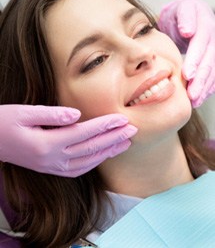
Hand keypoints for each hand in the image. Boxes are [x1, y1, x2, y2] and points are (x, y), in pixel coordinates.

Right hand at [0, 105, 136, 176]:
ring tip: (125, 142)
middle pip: (90, 149)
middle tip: (133, 130)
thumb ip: (52, 114)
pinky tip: (104, 155)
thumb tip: (77, 114)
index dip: (105, 126)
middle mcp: (51, 159)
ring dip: (108, 152)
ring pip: (87, 161)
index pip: (84, 133)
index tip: (122, 119)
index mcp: (46, 143)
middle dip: (113, 138)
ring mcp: (52, 167)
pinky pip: (78, 169)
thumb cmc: (4, 123)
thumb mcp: (24, 112)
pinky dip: (94, 162)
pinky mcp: (51, 169)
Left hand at [158, 0, 214, 106]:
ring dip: (205, 87)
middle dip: (201, 79)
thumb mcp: (182, 9)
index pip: (201, 44)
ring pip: (214, 70)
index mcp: (206, 24)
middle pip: (210, 60)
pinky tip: (201, 98)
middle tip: (191, 94)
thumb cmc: (182, 14)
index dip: (195, 60)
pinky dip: (209, 87)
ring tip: (195, 100)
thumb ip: (185, 17)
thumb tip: (188, 32)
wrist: (191, 17)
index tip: (188, 75)